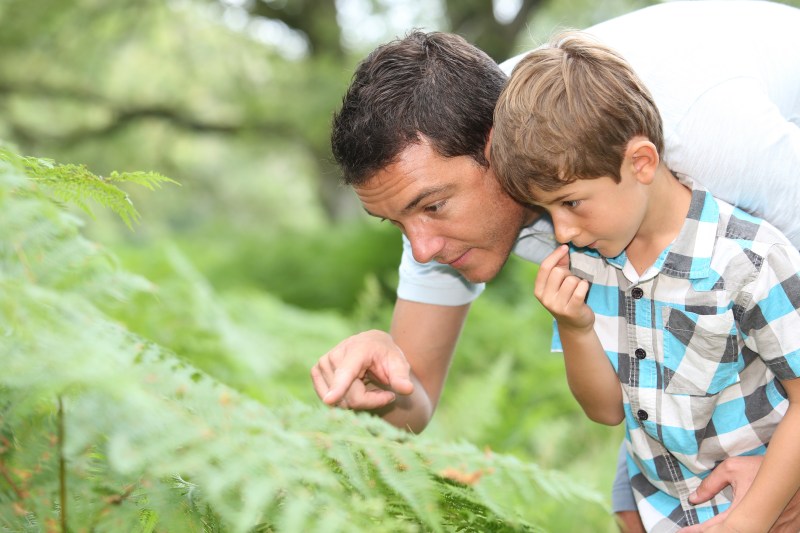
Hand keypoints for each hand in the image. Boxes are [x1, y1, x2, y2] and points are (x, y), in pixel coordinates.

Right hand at [310, 330, 413, 410]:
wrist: (372, 345)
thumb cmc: (386, 356)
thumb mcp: (399, 364)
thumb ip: (401, 377)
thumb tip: (407, 389)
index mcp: (357, 349)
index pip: (347, 373)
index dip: (339, 388)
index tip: (330, 400)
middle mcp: (335, 355)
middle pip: (349, 396)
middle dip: (369, 400)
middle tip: (385, 393)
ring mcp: (322, 363)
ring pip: (339, 401)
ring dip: (357, 401)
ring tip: (368, 386)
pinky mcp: (316, 371)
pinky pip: (330, 400)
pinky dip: (345, 400)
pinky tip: (355, 388)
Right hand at [534, 244, 592, 330]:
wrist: (574, 325)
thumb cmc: (566, 299)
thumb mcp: (558, 284)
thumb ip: (559, 266)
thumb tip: (563, 249)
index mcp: (539, 291)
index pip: (545, 268)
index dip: (555, 255)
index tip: (564, 248)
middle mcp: (546, 299)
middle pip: (558, 272)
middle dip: (568, 272)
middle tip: (571, 281)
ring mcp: (558, 306)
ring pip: (571, 280)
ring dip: (578, 281)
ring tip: (577, 289)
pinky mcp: (572, 310)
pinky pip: (580, 289)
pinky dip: (584, 286)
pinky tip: (583, 289)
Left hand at [678, 455, 799, 531]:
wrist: (794, 470)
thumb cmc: (762, 467)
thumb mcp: (732, 469)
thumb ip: (711, 484)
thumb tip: (693, 499)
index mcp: (744, 511)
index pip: (716, 528)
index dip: (697, 531)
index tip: (683, 532)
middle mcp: (760, 525)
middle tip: (693, 531)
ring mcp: (774, 531)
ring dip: (728, 531)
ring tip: (709, 528)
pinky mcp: (785, 531)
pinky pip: (761, 532)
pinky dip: (744, 531)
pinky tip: (731, 528)